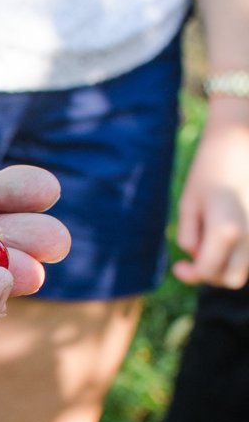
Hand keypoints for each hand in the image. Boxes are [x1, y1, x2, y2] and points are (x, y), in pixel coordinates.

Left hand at [173, 102, 248, 287]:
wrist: (239, 142)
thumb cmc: (209, 170)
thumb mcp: (188, 204)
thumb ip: (190, 237)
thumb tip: (197, 257)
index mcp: (227, 231)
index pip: (209, 272)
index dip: (191, 274)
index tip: (179, 266)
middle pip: (233, 279)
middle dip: (212, 275)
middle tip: (196, 259)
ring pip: (247, 269)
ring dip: (228, 265)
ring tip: (212, 242)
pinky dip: (241, 253)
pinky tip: (227, 236)